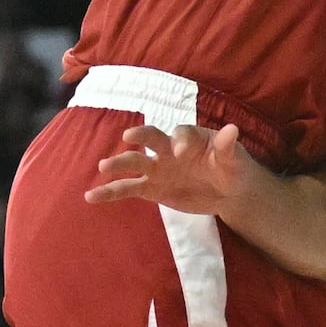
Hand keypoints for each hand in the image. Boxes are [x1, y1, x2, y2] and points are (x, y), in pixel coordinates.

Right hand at [86, 121, 253, 215]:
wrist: (226, 191)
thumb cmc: (231, 168)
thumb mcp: (234, 159)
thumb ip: (228, 147)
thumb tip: (233, 130)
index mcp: (189, 137)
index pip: (181, 133)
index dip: (180, 140)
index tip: (180, 151)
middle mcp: (168, 148)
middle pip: (151, 138)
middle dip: (140, 136)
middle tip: (129, 137)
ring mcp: (157, 168)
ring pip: (134, 162)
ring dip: (119, 163)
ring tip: (103, 167)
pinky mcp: (150, 188)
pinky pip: (127, 188)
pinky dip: (109, 192)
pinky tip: (91, 196)